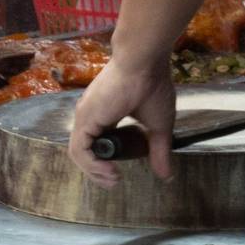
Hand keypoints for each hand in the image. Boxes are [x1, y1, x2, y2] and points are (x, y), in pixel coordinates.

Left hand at [69, 53, 176, 188]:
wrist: (144, 63)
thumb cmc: (152, 85)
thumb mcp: (159, 125)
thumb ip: (159, 150)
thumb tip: (166, 175)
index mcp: (104, 114)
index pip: (95, 144)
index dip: (103, 162)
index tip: (119, 172)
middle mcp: (90, 115)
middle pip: (84, 151)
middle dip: (96, 171)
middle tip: (113, 181)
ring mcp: (85, 116)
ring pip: (78, 153)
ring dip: (93, 171)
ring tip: (112, 179)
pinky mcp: (86, 118)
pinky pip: (79, 150)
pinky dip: (91, 165)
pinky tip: (108, 171)